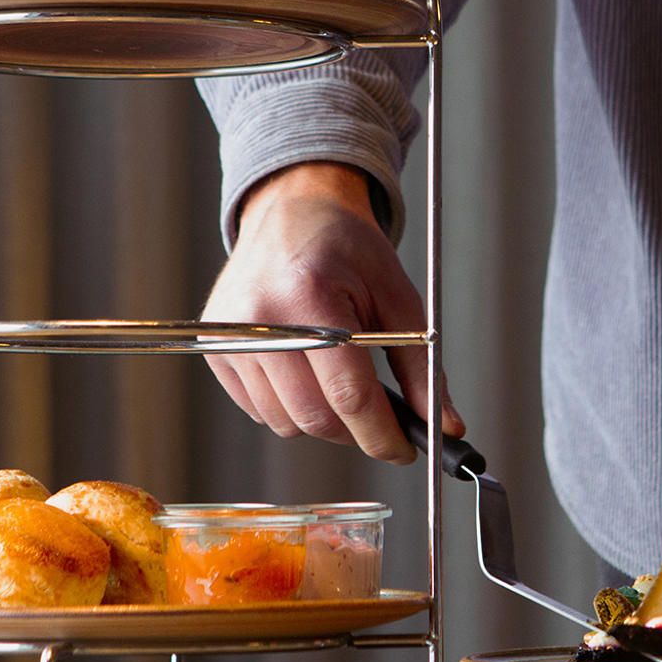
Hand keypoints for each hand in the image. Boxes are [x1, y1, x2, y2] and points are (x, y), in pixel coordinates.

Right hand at [201, 161, 463, 463]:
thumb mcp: (397, 296)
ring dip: (324, 418)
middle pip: (316, 417)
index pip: (349, 393)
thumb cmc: (347, 249)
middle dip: (357, 432)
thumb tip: (445, 426)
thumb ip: (422, 366)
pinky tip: (306, 369)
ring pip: (287, 423)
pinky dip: (291, 406)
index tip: (405, 450)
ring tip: (340, 375)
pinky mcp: (216, 349)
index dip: (383, 433)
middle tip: (382, 419)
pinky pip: (260, 410)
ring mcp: (230, 336)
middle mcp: (261, 318)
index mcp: (310, 296)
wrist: (292, 211)